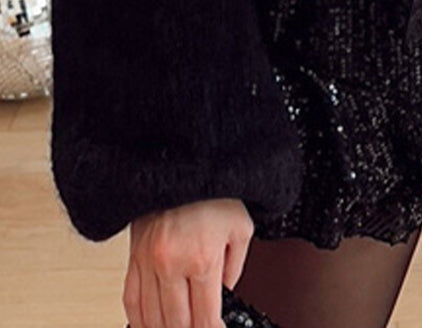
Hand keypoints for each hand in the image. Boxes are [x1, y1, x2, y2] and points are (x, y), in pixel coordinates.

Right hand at [123, 198, 253, 327]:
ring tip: (176, 327)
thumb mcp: (241, 228)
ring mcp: (148, 260)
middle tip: (198, 327)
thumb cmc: (214, 190)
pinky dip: (138, 318)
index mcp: (202, 258)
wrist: (183, 161)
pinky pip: (129, 298)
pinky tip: (148, 323)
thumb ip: (235, 268)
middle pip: (176, 323)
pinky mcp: (133, 254)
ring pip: (150, 317)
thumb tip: (225, 295)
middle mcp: (171, 262)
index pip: (205, 318)